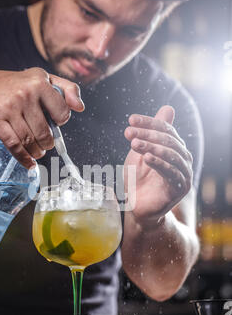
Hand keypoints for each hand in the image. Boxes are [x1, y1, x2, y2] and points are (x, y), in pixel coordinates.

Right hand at [0, 67, 84, 168]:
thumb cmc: (19, 85)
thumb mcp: (44, 78)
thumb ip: (68, 89)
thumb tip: (80, 107)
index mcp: (40, 82)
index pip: (61, 111)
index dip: (61, 121)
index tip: (56, 123)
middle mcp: (25, 93)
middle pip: (44, 131)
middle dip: (48, 143)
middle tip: (47, 144)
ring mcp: (9, 107)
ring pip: (29, 140)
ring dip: (37, 151)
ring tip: (38, 152)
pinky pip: (13, 144)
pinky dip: (23, 158)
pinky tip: (29, 163)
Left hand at [123, 106, 192, 224]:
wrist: (138, 207)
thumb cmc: (139, 178)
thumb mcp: (141, 151)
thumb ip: (152, 132)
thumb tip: (168, 107)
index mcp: (176, 148)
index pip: (165, 129)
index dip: (148, 123)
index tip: (130, 120)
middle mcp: (184, 159)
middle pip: (169, 140)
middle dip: (147, 134)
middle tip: (129, 133)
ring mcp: (184, 173)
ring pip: (171, 154)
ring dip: (151, 147)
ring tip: (134, 144)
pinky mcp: (181, 188)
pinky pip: (171, 172)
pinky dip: (159, 163)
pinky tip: (146, 157)